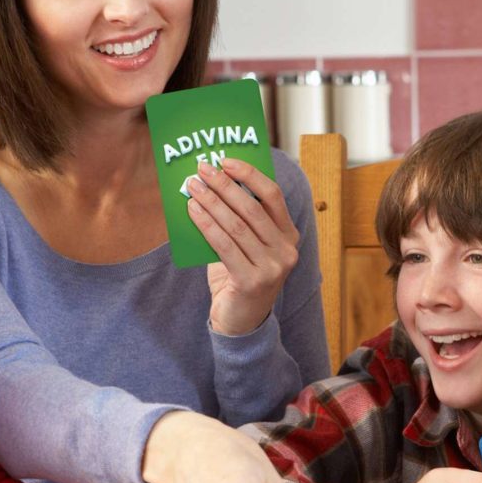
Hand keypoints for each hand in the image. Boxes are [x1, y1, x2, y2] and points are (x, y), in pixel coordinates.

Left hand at [185, 158, 299, 335]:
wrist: (240, 321)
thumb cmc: (239, 276)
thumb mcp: (247, 246)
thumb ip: (240, 220)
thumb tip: (213, 184)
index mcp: (289, 235)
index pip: (273, 196)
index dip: (250, 175)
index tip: (227, 161)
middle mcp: (286, 250)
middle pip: (252, 208)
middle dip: (224, 185)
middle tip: (202, 169)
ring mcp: (272, 267)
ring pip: (236, 225)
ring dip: (211, 202)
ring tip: (193, 187)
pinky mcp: (252, 281)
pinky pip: (224, 245)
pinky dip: (206, 225)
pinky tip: (192, 211)